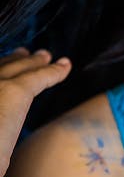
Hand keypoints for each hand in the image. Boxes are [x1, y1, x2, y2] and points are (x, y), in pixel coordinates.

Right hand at [0, 48, 70, 176]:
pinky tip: (64, 67)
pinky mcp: (15, 90)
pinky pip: (40, 77)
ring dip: (34, 62)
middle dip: (13, 60)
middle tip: (25, 54)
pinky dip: (54, 72)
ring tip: (46, 57)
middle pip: (1, 67)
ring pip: (19, 68)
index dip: (0, 67)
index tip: (6, 63)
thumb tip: (2, 122)